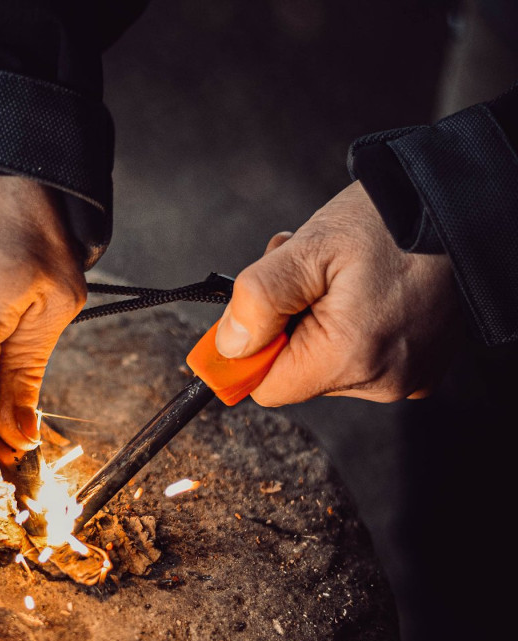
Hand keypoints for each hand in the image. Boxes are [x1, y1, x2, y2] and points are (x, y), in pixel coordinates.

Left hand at [215, 181, 463, 403]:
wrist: (461, 204)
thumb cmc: (391, 220)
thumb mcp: (308, 249)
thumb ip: (259, 301)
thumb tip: (229, 347)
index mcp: (351, 358)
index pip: (268, 388)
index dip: (251, 350)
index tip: (255, 313)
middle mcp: (382, 380)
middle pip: (297, 374)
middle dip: (287, 326)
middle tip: (303, 276)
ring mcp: (407, 376)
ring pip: (327, 365)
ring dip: (316, 322)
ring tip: (337, 277)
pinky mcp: (421, 365)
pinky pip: (362, 358)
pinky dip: (349, 328)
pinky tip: (361, 290)